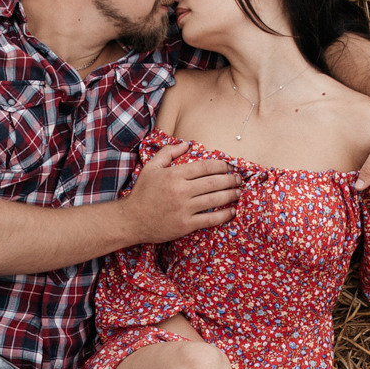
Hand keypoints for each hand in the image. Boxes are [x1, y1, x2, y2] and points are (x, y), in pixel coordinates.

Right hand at [122, 140, 242, 242]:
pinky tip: (232, 212)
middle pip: (213, 182)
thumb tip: (186, 144)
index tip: (230, 166)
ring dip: (230, 195)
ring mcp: (184, 208)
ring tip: (239, 192)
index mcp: (174, 175)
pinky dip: (224, 215)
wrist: (130, 220)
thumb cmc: (142, 193)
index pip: (205, 167)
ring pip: (214, 199)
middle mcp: (181, 190)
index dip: (221, 166)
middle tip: (239, 179)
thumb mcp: (151, 168)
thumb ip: (168, 152)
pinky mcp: (185, 225)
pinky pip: (209, 219)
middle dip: (230, 179)